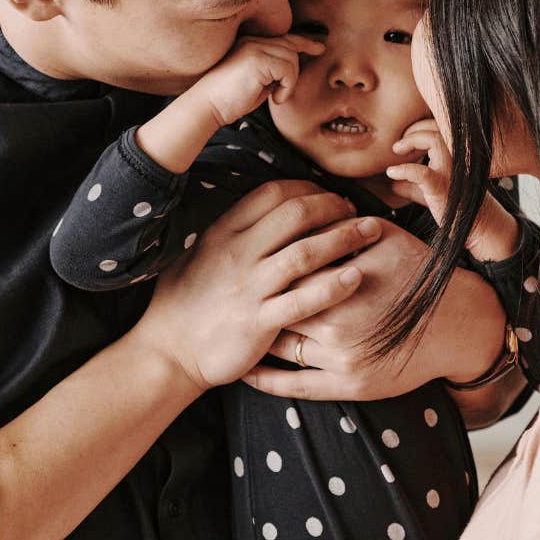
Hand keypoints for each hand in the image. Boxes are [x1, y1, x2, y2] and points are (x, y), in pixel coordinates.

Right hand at [134, 180, 382, 390]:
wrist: (167, 352)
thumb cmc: (183, 303)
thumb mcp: (198, 254)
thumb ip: (231, 231)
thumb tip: (264, 210)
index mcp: (223, 232)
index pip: (272, 193)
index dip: (307, 188)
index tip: (328, 195)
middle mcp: (237, 253)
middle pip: (295, 213)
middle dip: (334, 206)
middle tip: (357, 211)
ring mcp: (248, 288)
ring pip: (305, 252)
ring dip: (345, 238)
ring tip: (373, 232)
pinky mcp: (258, 321)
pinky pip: (303, 299)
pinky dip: (334, 286)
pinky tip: (358, 278)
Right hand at [194, 34, 323, 127]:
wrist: (208, 105)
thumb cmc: (231, 99)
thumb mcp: (258, 82)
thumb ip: (274, 71)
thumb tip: (296, 68)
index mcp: (251, 43)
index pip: (284, 37)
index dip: (304, 42)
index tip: (319, 48)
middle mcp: (253, 41)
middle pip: (291, 46)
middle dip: (297, 68)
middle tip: (287, 90)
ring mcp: (254, 47)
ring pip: (292, 58)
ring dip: (289, 82)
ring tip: (275, 96)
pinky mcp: (257, 59)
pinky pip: (288, 69)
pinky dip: (287, 87)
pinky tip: (274, 98)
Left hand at [245, 221, 506, 401]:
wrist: (460, 325)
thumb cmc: (421, 275)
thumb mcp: (386, 239)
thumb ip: (342, 226)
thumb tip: (304, 207)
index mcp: (342, 282)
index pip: (287, 271)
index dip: (264, 264)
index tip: (244, 259)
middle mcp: (339, 324)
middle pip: (278, 308)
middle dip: (254, 301)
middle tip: (229, 294)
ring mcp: (343, 359)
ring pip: (282, 345)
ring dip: (255, 336)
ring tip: (231, 326)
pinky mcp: (349, 386)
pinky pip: (296, 387)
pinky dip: (266, 380)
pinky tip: (247, 371)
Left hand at [386, 119, 518, 262]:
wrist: (478, 226)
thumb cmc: (457, 207)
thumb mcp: (432, 191)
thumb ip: (413, 184)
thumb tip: (392, 184)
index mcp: (458, 153)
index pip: (439, 126)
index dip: (420, 127)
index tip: (405, 138)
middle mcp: (457, 157)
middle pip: (436, 127)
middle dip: (414, 130)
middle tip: (398, 145)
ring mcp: (451, 170)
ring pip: (433, 140)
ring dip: (411, 140)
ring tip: (397, 151)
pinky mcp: (441, 187)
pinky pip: (420, 173)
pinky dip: (403, 170)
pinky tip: (392, 173)